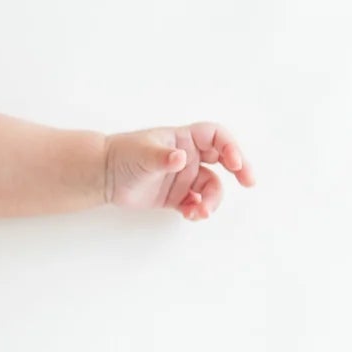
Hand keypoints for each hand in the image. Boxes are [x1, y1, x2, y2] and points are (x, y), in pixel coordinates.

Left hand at [104, 122, 254, 219]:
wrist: (103, 175)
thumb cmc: (123, 155)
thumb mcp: (143, 153)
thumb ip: (163, 157)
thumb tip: (181, 159)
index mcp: (185, 139)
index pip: (216, 137)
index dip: (230, 147)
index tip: (235, 162)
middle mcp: (190, 157)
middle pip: (224, 160)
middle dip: (239, 170)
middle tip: (249, 182)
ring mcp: (184, 177)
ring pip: (210, 187)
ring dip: (211, 200)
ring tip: (200, 211)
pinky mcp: (176, 196)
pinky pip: (195, 203)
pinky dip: (197, 210)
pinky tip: (191, 214)